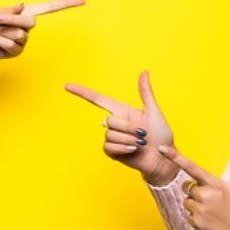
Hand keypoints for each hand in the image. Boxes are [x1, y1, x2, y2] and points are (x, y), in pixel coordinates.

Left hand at [0, 0, 85, 71]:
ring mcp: (23, 40)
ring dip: (1, 32)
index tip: (83, 1)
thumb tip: (22, 9)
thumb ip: (9, 12)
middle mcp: (26, 26)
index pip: (49, 8)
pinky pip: (12, 45)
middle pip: (29, 22)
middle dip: (9, 21)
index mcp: (24, 12)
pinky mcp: (16, 51)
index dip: (66, 5)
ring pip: (19, 34)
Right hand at [64, 71, 178, 185]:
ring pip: (110, 134)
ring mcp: (113, 138)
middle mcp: (116, 123)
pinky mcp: (112, 152)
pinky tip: (133, 150)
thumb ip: (145, 92)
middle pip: (109, 119)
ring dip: (128, 140)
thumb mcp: (154, 111)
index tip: (67, 86)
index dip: (81, 92)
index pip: (97, 99)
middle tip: (143, 134)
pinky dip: (122, 149)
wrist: (162, 158)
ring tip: (140, 144)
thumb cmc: (161, 135)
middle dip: (127, 127)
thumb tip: (144, 71)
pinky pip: (109, 147)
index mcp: (123, 111)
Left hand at [157, 144, 229, 229]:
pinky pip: (189, 216)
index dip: (175, 157)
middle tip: (215, 201)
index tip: (161, 148)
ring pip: (187, 202)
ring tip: (214, 212)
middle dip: (198, 192)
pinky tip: (212, 221)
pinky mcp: (197, 223)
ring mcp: (201, 210)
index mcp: (216, 184)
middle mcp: (206, 195)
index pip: (192, 167)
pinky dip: (197, 218)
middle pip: (188, 188)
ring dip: (196, 205)